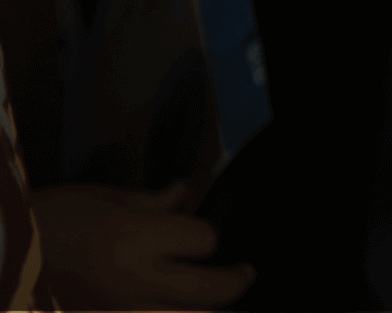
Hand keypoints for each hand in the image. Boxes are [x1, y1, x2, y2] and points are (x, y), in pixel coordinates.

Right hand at [33, 183, 253, 310]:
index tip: (196, 233)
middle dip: (234, 282)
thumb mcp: (100, 199)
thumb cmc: (45, 220)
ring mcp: (120, 311)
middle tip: (244, 274)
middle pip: (210, 291)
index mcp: (137, 239)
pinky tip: (170, 307)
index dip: (204, 235)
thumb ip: (148, 203)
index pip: (204, 240)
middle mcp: (136, 281)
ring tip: (210, 301)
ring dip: (201, 309)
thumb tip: (182, 194)